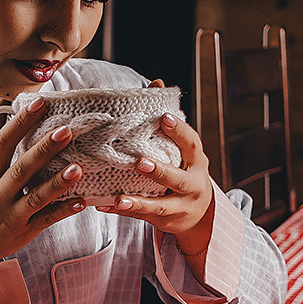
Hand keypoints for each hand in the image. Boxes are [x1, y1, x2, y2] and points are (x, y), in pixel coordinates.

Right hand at [0, 97, 85, 270]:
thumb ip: (3, 161)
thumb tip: (27, 128)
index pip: (3, 144)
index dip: (21, 122)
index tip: (40, 103)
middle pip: (21, 168)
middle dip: (44, 149)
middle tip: (66, 131)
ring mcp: (11, 215)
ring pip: (36, 197)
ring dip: (58, 182)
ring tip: (77, 168)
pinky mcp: (24, 231)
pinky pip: (47, 220)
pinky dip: (64, 210)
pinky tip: (81, 201)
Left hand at [101, 93, 214, 260]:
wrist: (199, 215)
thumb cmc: (185, 171)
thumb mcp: (184, 149)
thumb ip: (169, 121)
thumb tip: (157, 82)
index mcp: (196, 161)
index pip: (192, 143)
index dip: (179, 130)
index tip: (163, 117)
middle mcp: (192, 184)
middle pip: (177, 178)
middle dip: (160, 171)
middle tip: (140, 161)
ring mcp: (179, 206)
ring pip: (159, 206)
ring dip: (138, 202)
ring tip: (119, 198)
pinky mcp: (164, 221)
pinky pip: (141, 217)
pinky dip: (122, 211)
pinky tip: (103, 205)